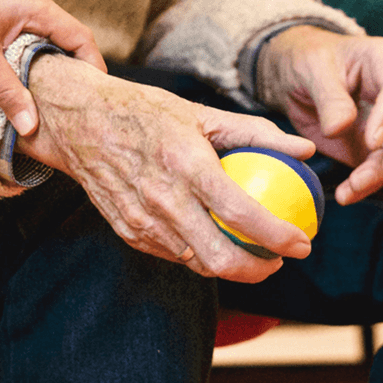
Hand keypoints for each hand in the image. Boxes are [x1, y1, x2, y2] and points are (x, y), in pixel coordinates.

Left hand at [0, 0, 105, 135]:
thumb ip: (9, 93)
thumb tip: (32, 127)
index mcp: (33, 5)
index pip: (80, 37)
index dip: (93, 67)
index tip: (96, 95)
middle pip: (67, 37)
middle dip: (74, 69)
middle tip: (77, 101)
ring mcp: (15, 2)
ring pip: (47, 37)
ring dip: (52, 63)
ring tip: (54, 95)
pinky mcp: (0, 9)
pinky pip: (29, 34)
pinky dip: (34, 56)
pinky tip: (26, 77)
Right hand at [17, 55, 315, 282]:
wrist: (80, 122)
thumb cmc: (142, 112)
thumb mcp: (199, 112)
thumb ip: (255, 133)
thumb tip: (303, 150)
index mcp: (185, 164)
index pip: (242, 214)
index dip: (279, 237)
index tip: (302, 243)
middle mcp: (162, 199)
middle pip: (219, 258)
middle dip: (258, 270)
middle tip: (276, 260)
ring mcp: (140, 220)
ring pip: (195, 263)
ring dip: (228, 265)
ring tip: (246, 250)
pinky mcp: (126, 230)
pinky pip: (170, 254)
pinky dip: (195, 253)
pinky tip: (207, 238)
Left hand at [256, 26, 382, 204]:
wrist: (294, 76)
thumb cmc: (307, 61)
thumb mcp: (312, 70)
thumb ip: (329, 98)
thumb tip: (338, 128)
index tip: (372, 140)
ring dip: (379, 174)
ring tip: (353, 188)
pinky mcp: (372, 147)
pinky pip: (374, 169)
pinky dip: (363, 185)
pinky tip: (347, 195)